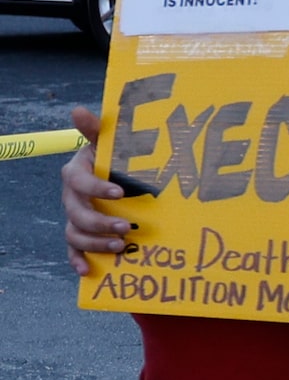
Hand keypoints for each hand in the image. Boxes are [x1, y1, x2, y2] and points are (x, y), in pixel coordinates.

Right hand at [61, 107, 130, 275]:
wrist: (109, 171)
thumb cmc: (109, 153)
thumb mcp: (105, 140)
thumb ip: (95, 129)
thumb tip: (78, 110)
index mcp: (75, 173)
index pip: (81, 182)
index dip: (98, 188)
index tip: (120, 193)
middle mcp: (70, 197)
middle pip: (78, 214)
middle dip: (101, 222)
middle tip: (127, 227)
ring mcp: (73, 216)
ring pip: (75, 234)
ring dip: (95, 243)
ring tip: (120, 245)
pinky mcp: (79, 232)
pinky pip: (73, 249)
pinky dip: (78, 260)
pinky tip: (88, 269)